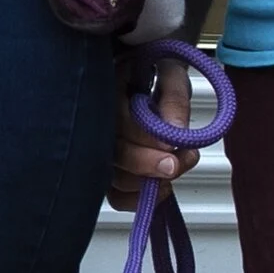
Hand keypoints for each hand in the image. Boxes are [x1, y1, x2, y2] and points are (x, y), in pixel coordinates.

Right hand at [106, 56, 206, 212]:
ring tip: (177, 166)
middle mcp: (96, 125)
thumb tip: (176, 130)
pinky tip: (160, 188)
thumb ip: (174, 98)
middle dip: (146, 164)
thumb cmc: (155, 71)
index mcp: (106, 93)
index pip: (117, 122)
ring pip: (113, 179)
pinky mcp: (109, 171)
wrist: (147, 75)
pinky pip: (115, 196)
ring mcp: (99, 151)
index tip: (172, 145)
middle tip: (174, 165)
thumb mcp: (169, 73)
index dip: (145, 138)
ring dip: (147, 182)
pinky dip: (137, 200)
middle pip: (110, 155)